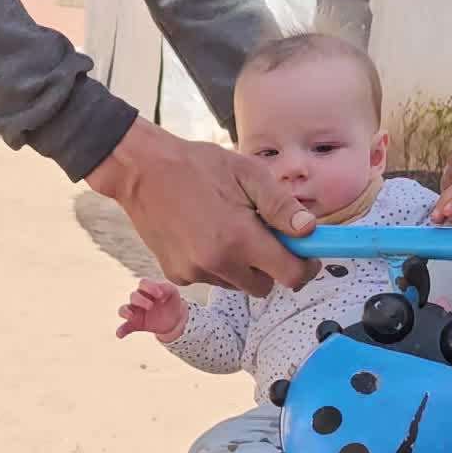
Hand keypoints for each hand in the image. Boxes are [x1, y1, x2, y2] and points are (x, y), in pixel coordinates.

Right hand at [87, 119, 318, 295]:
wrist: (141, 170)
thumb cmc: (197, 166)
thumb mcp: (247, 174)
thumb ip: (280, 206)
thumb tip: (309, 230)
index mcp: (240, 238)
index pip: (290, 276)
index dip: (304, 267)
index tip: (304, 254)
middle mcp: (217, 263)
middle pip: (264, 286)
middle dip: (269, 266)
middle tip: (260, 235)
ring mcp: (194, 272)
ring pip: (236, 284)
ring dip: (240, 266)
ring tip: (225, 228)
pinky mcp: (177, 275)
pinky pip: (210, 278)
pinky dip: (214, 264)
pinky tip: (202, 234)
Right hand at [116, 277, 186, 340]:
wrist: (174, 317)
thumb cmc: (171, 300)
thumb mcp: (173, 292)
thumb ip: (167, 288)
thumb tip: (161, 292)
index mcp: (147, 289)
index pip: (143, 283)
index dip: (150, 287)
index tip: (160, 294)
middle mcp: (139, 299)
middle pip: (133, 296)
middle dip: (141, 300)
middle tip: (151, 306)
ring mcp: (135, 312)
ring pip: (123, 309)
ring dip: (125, 312)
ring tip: (130, 316)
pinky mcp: (135, 324)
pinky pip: (125, 327)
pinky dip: (121, 330)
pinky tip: (120, 334)